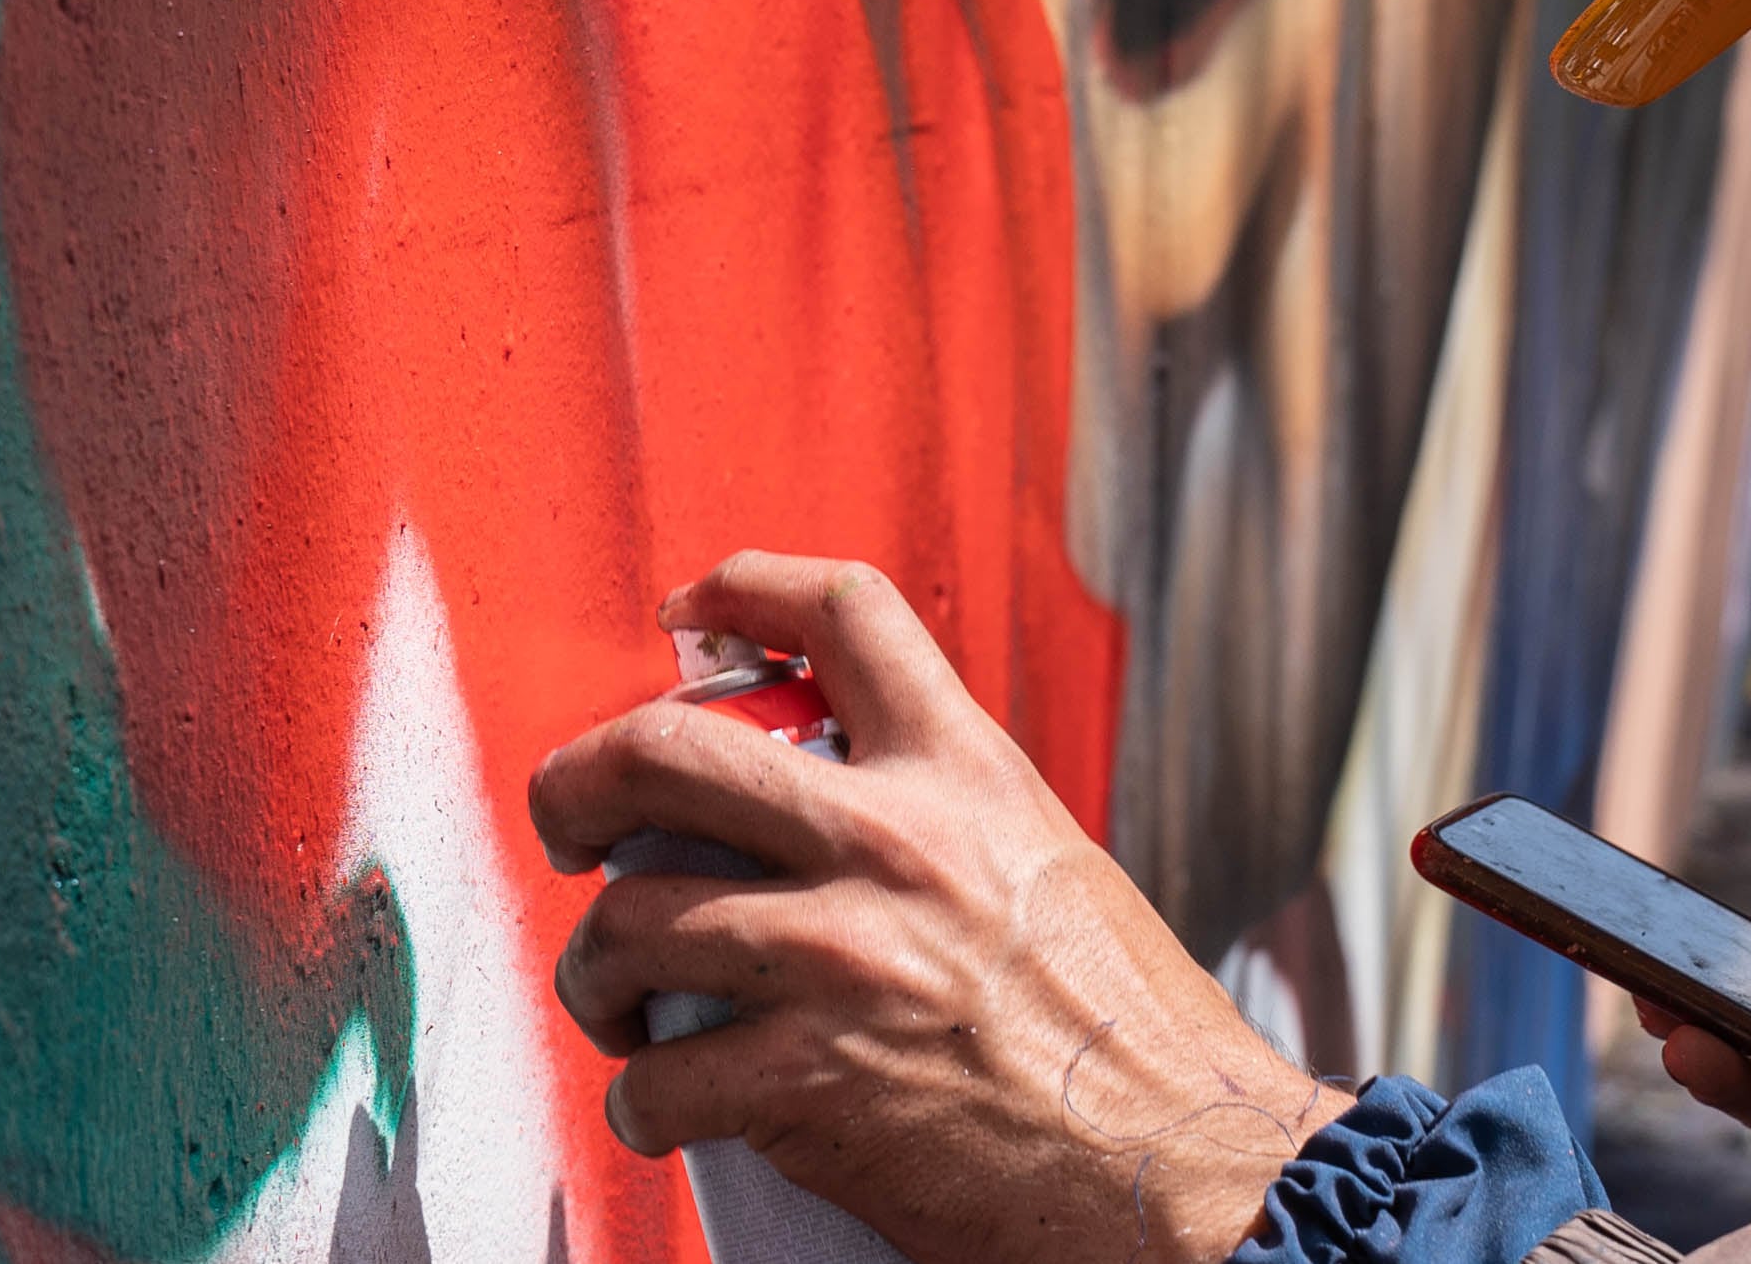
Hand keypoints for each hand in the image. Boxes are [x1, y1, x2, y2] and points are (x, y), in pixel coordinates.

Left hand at [529, 554, 1343, 1263]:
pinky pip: (657, 1081)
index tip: (690, 610)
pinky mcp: (807, 1083)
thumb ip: (943, 824)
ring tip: (619, 1002)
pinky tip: (669, 1109)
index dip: (745, 587)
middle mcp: (895, 845)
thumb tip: (826, 820)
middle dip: (577, 781)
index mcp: (966, 775)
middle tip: (569, 823)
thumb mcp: (1049, 867)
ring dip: (592, 972)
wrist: (1181, 1162)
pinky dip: (641, 1106)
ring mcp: (842, 960)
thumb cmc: (1131, 1034)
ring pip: (627, 920)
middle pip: (665, 751)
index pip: (843, 614)